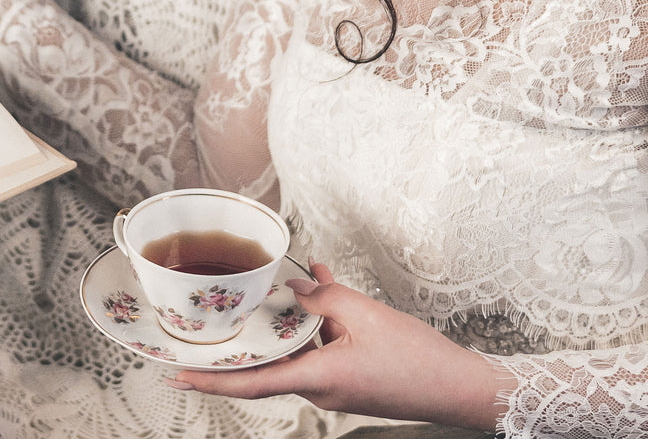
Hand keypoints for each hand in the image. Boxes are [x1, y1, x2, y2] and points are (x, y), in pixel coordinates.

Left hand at [166, 263, 504, 430]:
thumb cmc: (415, 359)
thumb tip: (298, 288)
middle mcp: (319, 387)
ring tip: (289, 277)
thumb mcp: (367, 316)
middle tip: (220, 315)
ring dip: (293, 315)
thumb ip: (326, 298)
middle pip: (272, 359)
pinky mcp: (350, 375)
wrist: (454, 385)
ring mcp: (335, 384)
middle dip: (250, 334)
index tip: (176, 373)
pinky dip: (319, 318)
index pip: (251, 382)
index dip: (211, 379)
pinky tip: (322, 284)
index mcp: (317, 378)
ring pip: (300, 346)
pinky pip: (322, 344)